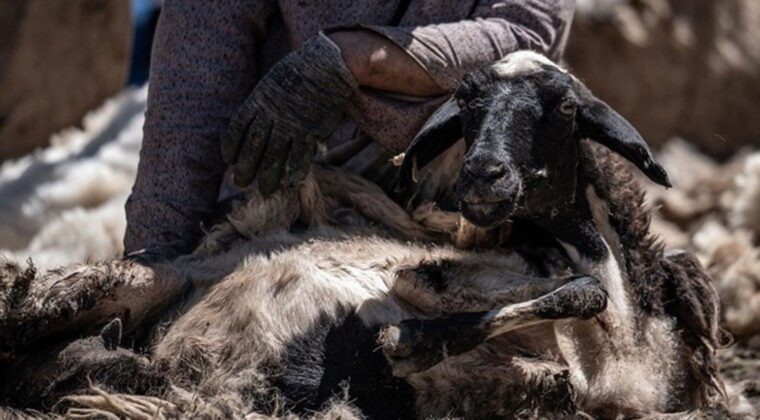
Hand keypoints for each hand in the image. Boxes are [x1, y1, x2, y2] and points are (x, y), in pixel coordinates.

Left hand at [222, 33, 357, 193]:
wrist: (324, 65)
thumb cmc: (299, 71)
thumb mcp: (272, 81)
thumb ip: (264, 100)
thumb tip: (255, 119)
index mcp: (258, 100)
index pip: (238, 128)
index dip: (231, 146)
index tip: (227, 160)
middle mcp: (270, 115)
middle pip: (253, 146)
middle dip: (245, 167)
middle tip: (240, 183)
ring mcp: (289, 124)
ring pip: (274, 156)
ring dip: (268, 176)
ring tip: (264, 190)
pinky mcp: (308, 130)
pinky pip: (299, 156)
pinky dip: (294, 171)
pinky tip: (289, 183)